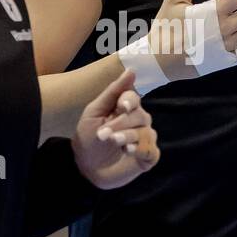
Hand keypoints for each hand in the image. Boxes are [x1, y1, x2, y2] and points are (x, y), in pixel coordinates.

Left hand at [73, 68, 159, 188]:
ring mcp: (145, 138)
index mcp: (125, 108)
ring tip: (113, 142)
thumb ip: (113, 92)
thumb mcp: (94, 112)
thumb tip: (132, 70)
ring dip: (128, 137)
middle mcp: (138, 121)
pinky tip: (129, 151)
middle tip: (102, 135)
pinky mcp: (148, 156)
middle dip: (120, 124)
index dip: (129, 101)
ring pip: (145, 133)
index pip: (133, 98)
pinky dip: (141, 150)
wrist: (85, 167)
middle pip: (139, 115)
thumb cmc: (88, 137)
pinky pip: (151, 150)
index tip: (121, 107)